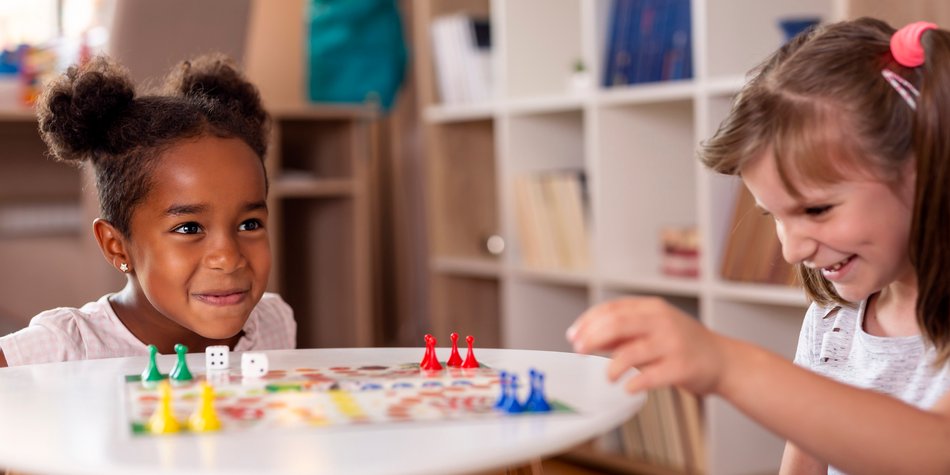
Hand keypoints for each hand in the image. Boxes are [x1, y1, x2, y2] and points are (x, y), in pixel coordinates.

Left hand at [566, 296, 726, 394]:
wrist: (724, 360)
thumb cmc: (683, 344)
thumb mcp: (654, 328)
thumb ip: (624, 331)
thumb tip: (588, 335)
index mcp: (652, 308)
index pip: (612, 309)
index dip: (588, 321)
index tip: (574, 336)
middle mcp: (662, 322)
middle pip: (618, 325)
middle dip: (592, 338)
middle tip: (580, 351)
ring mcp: (673, 344)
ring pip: (631, 352)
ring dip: (612, 367)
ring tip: (607, 377)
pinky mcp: (681, 367)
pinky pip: (651, 376)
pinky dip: (634, 384)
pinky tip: (628, 388)